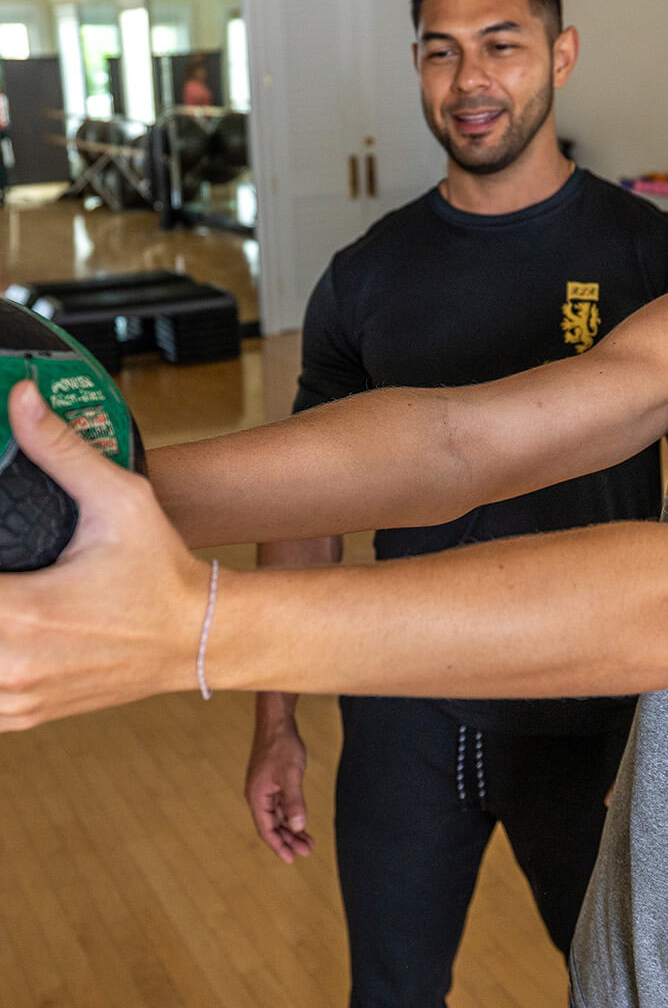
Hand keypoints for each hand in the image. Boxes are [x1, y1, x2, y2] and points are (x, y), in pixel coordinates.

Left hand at [0, 381, 206, 728]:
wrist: (200, 637)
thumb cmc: (162, 573)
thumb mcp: (119, 499)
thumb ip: (60, 449)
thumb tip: (22, 401)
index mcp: (22, 614)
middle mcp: (11, 666)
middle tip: (4, 562)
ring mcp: (15, 699)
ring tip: (8, 586)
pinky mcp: (22, 715)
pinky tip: (4, 630)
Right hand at [245, 698, 313, 862]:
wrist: (277, 722)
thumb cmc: (281, 746)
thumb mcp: (291, 775)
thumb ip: (295, 802)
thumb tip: (298, 827)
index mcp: (257, 797)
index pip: (266, 829)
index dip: (279, 845)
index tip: (291, 859)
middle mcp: (258, 795)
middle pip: (272, 825)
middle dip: (289, 839)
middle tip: (307, 851)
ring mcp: (265, 788)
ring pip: (277, 815)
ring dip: (291, 828)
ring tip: (308, 842)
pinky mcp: (272, 781)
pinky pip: (281, 804)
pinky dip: (291, 814)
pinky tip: (301, 822)